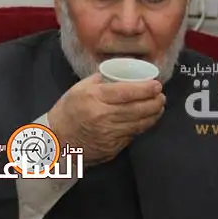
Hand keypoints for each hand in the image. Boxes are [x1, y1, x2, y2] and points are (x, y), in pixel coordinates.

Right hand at [47, 73, 164, 166]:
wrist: (56, 140)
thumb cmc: (68, 110)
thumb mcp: (80, 88)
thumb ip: (102, 79)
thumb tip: (123, 71)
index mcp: (95, 98)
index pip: (127, 92)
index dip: (146, 89)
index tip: (157, 85)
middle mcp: (103, 116)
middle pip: (137, 109)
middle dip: (155, 102)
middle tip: (161, 96)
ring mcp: (108, 134)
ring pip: (139, 124)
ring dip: (153, 115)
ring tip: (159, 106)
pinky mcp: (112, 147)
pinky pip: (132, 135)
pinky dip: (142, 126)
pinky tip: (146, 120)